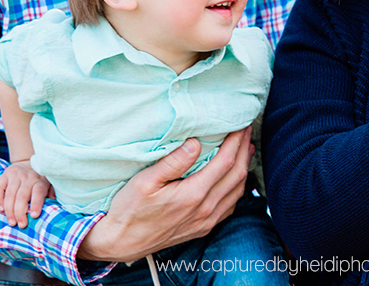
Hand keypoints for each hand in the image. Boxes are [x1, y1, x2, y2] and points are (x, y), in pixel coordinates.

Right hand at [0, 159, 52, 228]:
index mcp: (40, 181)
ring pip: (10, 194)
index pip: (39, 192)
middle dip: (20, 213)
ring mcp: (15, 175)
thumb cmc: (38, 179)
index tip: (35, 216)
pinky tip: (2, 209)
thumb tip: (53, 209)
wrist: (26, 162)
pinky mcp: (4, 175)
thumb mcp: (48, 185)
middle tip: (21, 224)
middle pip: (22, 196)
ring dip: (10, 210)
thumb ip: (50, 195)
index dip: (37, 204)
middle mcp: (28, 177)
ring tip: (12, 222)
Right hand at [78, 127, 252, 262]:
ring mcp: (206, 221)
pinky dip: (237, 188)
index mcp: (193, 195)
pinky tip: (234, 178)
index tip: (241, 124)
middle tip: (247, 130)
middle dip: (244, 150)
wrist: (121, 243)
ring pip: (237, 191)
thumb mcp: (145, 181)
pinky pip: (230, 206)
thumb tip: (195, 143)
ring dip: (244, 167)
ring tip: (246, 149)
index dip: (236, 141)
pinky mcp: (203, 228)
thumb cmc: (129, 210)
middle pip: (237, 175)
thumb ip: (173, 162)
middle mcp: (205, 210)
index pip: (226, 162)